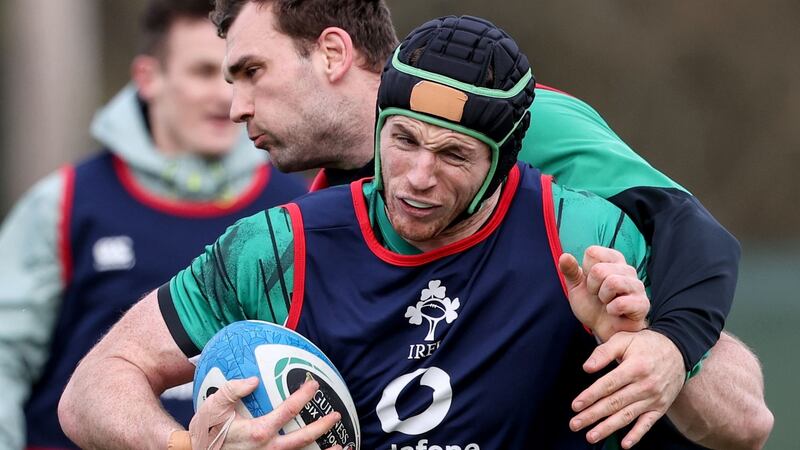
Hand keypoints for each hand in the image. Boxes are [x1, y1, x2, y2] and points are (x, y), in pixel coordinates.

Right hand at [190, 377, 342, 449]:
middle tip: (335, 415)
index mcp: (257, 431)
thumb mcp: (214, 405)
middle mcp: (266, 449)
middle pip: (302, 439)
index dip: (302, 397)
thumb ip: (233, 389)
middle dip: (321, 427)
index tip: (313, 385)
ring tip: (343, 446)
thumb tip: (253, 380)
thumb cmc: (208, 429)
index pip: (287, 412)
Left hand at [559, 246, 648, 340]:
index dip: (585, 270)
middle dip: (592, 287)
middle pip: (599, 269)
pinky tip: (614, 312)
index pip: (593, 252)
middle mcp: (627, 269)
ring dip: (602, 297)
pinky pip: (622, 302)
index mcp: (612, 260)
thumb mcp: (576, 286)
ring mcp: (637, 286)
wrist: (602, 329)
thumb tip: (565, 256)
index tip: (590, 282)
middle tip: (598, 296)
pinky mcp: (642, 304)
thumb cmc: (591, 304)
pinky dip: (611, 310)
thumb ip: (570, 270)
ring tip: (606, 302)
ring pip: (613, 282)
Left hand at [569, 330, 684, 448]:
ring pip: (627, 416)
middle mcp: (645, 385)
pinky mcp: (660, 407)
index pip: (608, 385)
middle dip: (592, 415)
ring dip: (607, 428)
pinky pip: (647, 424)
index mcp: (635, 367)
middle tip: (575, 424)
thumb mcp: (624, 339)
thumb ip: (604, 352)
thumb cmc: (646, 344)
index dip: (590, 396)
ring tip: (590, 436)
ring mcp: (654, 398)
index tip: (575, 405)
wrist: (678, 351)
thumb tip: (586, 368)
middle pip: (614, 403)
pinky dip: (636, 435)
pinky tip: (624, 444)